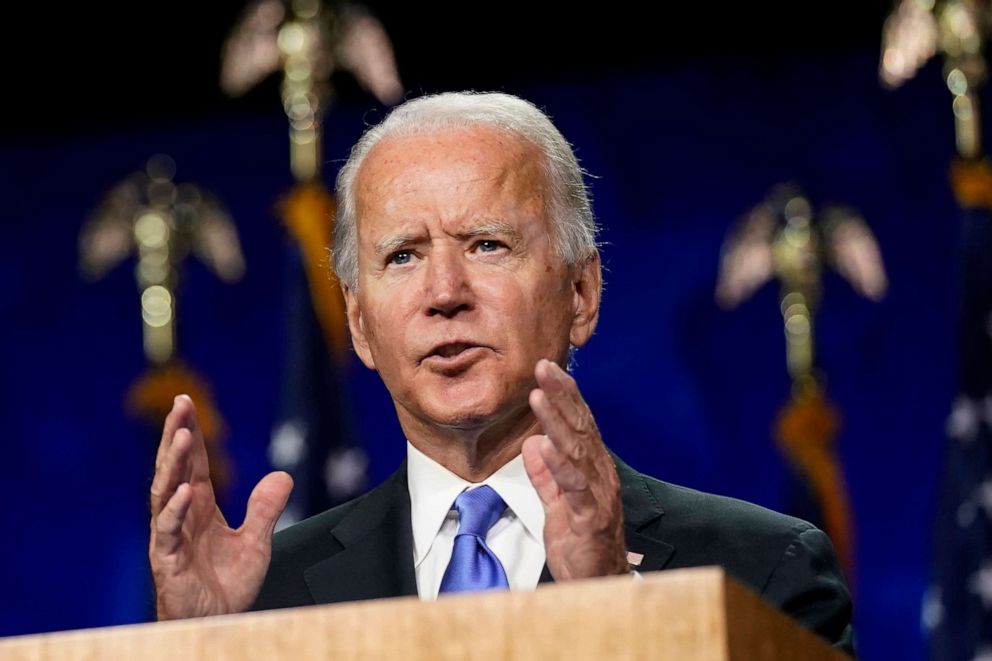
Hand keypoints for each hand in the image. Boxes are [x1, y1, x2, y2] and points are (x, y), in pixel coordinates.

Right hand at [149, 395, 292, 618]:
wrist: (217, 625)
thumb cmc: (227, 586)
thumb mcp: (256, 542)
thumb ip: (265, 509)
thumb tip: (283, 475)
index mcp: (200, 507)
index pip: (193, 463)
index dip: (189, 433)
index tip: (187, 402)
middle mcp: (181, 515)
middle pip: (174, 467)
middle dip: (177, 434)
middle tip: (181, 403)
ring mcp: (170, 536)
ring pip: (165, 491)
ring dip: (173, 463)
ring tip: (183, 435)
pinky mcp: (167, 559)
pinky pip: (168, 530)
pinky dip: (176, 509)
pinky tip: (185, 490)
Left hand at [522, 359, 628, 580]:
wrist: (599, 586)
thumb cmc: (581, 546)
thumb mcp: (558, 504)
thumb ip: (547, 475)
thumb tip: (533, 443)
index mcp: (591, 470)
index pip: (579, 424)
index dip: (565, 394)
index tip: (548, 368)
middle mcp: (600, 475)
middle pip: (581, 427)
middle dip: (562, 394)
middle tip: (544, 365)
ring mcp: (597, 495)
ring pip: (578, 450)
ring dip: (558, 420)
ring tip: (539, 395)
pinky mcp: (590, 517)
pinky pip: (574, 486)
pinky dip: (559, 463)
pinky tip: (545, 444)